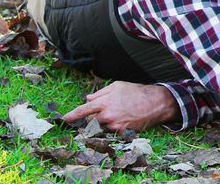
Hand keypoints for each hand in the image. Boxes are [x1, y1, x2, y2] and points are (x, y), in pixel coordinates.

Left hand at [61, 81, 178, 130]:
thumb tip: (88, 99)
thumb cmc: (136, 92)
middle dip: (92, 117)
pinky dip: (114, 126)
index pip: (83, 110)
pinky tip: (124, 119)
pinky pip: (111, 131)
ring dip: (104, 122)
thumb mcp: (117, 86)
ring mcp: (114, 125)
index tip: (64, 119)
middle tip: (104, 111)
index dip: (72, 116)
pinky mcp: (122, 132)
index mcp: (104, 102)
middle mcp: (107, 115)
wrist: (155, 102)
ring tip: (117, 114)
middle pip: (90, 121)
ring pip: (100, 127)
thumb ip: (100, 93)